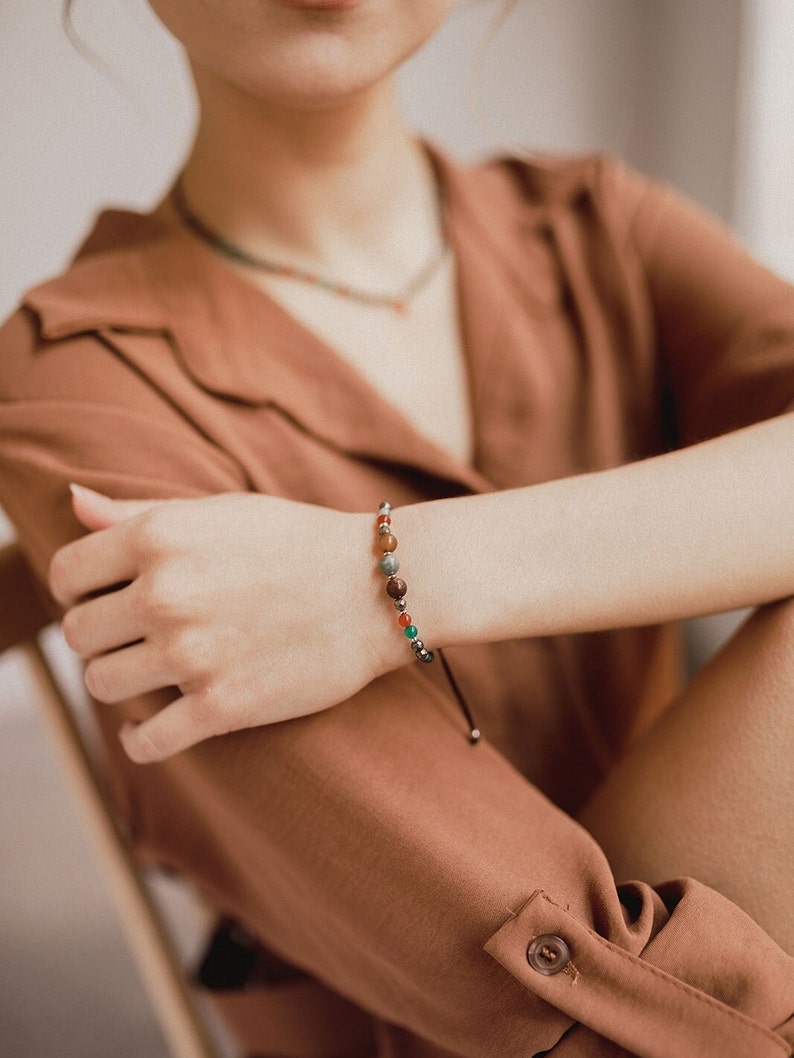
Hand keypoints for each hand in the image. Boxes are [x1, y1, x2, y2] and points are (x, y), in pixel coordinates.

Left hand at [50, 487, 394, 763]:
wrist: (376, 589)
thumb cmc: (298, 541)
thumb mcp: (219, 510)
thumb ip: (139, 511)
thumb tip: (73, 500)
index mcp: (158, 538)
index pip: (67, 574)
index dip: (80, 589)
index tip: (105, 598)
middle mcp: (164, 595)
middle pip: (78, 634)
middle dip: (99, 635)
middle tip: (134, 635)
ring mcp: (191, 655)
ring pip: (103, 684)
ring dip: (121, 679)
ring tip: (151, 671)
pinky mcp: (221, 707)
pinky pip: (145, 742)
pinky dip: (139, 739)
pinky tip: (150, 726)